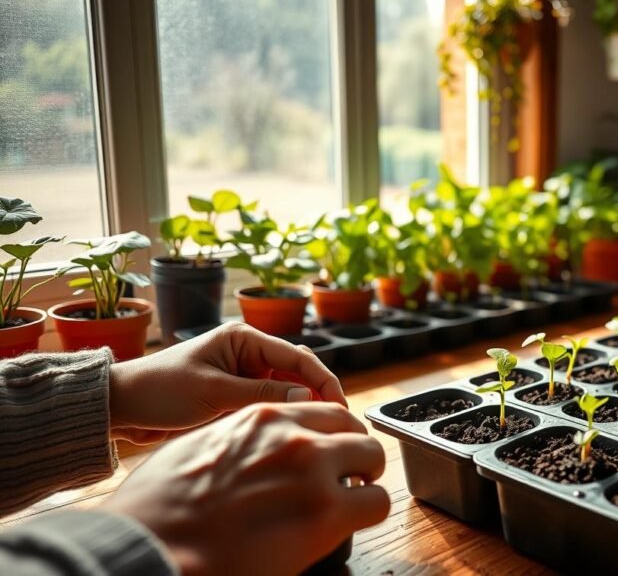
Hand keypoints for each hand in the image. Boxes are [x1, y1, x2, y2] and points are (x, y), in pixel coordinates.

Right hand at [102, 402, 388, 575]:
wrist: (148, 546)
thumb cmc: (158, 507)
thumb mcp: (200, 446)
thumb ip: (241, 438)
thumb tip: (256, 450)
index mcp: (263, 417)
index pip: (325, 410)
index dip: (333, 435)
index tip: (334, 454)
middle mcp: (294, 436)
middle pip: (356, 430)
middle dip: (356, 455)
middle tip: (347, 480)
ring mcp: (313, 471)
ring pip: (374, 459)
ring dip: (366, 481)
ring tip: (351, 503)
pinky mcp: (325, 512)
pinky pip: (377, 503)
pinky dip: (369, 512)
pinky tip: (350, 525)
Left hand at [109, 322, 344, 443]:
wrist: (122, 407)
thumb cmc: (161, 390)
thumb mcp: (214, 392)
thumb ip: (262, 396)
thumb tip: (307, 400)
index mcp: (244, 339)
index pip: (297, 357)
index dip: (323, 380)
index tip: (340, 405)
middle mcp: (247, 354)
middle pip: (296, 374)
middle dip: (316, 396)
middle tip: (334, 423)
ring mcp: (242, 376)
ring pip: (284, 393)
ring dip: (297, 409)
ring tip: (315, 431)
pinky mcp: (234, 397)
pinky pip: (267, 406)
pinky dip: (278, 418)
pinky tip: (289, 433)